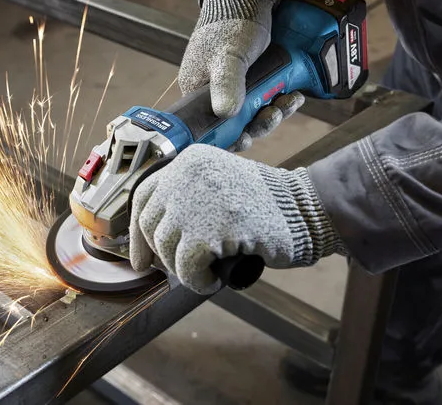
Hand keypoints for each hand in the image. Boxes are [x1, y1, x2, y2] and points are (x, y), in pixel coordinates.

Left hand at [128, 145, 343, 294]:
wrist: (304, 210)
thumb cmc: (264, 205)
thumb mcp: (219, 183)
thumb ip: (188, 197)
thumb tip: (151, 238)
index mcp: (189, 160)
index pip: (145, 197)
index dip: (138, 231)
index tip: (141, 256)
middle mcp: (188, 174)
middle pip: (151, 224)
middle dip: (159, 255)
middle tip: (173, 272)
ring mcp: (198, 200)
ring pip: (167, 247)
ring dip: (182, 270)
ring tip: (204, 273)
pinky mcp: (212, 229)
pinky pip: (187, 266)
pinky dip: (196, 281)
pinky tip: (212, 280)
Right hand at [180, 0, 303, 151]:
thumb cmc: (231, 22)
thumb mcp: (228, 55)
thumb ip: (227, 83)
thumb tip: (226, 113)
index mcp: (197, 90)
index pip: (209, 128)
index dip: (229, 138)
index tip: (246, 139)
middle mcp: (214, 92)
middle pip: (236, 124)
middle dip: (259, 123)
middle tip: (274, 114)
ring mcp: (235, 86)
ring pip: (254, 113)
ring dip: (274, 111)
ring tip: (290, 101)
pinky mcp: (253, 79)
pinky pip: (266, 99)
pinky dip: (280, 100)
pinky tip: (293, 95)